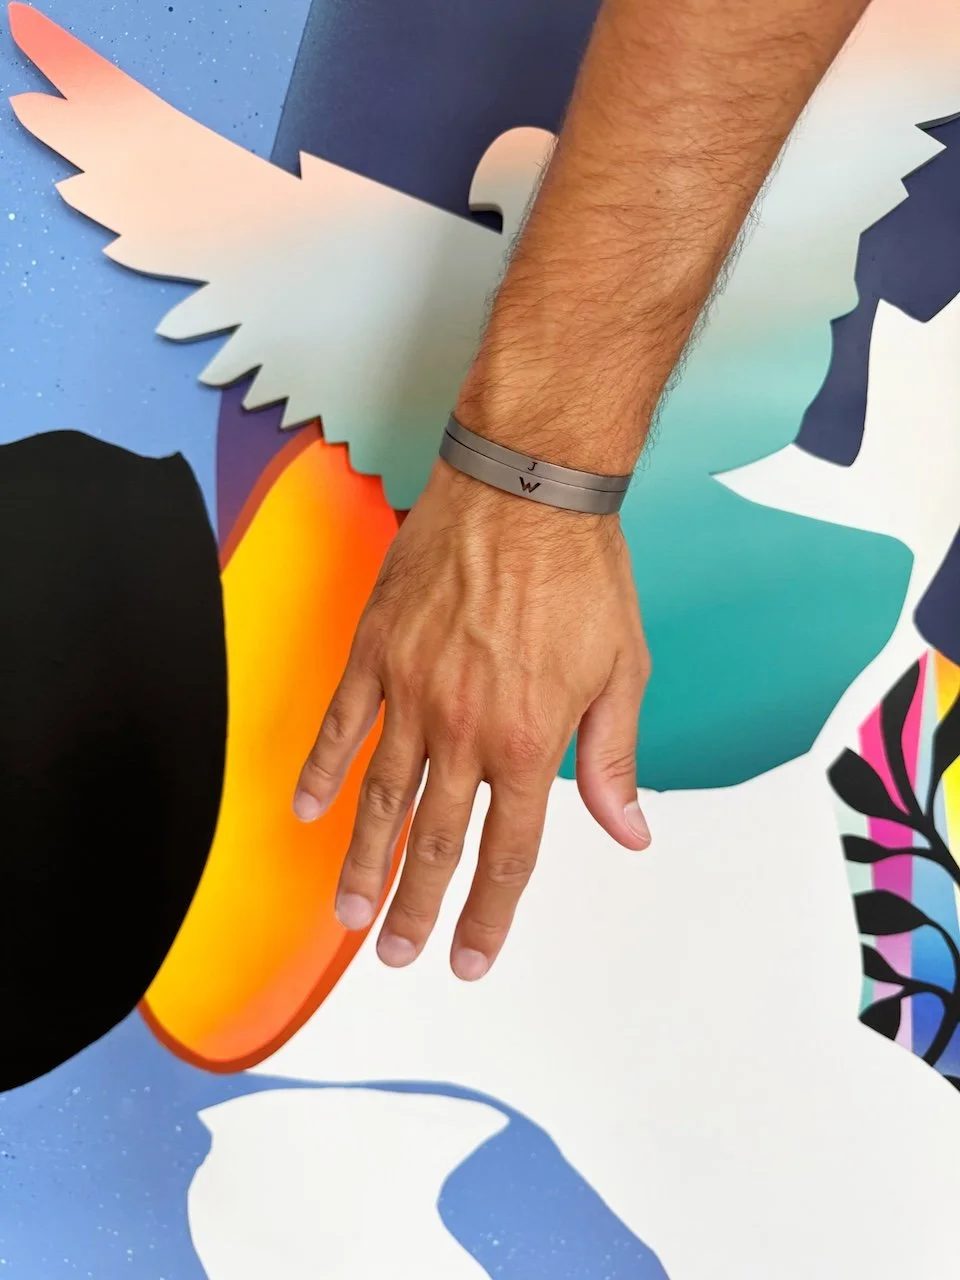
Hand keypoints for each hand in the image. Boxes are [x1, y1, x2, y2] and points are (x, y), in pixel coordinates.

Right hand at [293, 458, 651, 979]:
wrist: (529, 488)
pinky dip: (322, 770)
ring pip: (382, 799)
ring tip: (348, 914)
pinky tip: (307, 810)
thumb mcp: (622, 670)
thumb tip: (627, 832)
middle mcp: (466, 729)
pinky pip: (340, 724)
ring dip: (362, 864)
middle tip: (399, 953)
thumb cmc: (579, 571)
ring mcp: (413, 692)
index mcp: (531, 742)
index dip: (488, 917)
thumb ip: (614, 760)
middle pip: (437, 843)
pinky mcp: (377, 651)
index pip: (508, 855)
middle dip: (416, 909)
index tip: (472, 959)